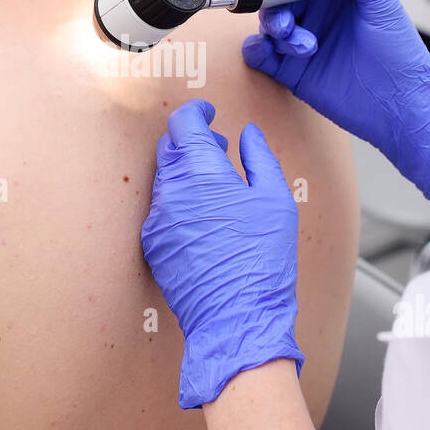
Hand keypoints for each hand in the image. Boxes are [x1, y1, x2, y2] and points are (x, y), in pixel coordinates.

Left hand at [140, 99, 303, 408]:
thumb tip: (248, 135)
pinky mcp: (153, 244)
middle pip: (169, 147)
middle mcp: (171, 192)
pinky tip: (203, 217)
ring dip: (185, 172)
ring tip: (215, 186)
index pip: (183, 124)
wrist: (237, 318)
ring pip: (164, 178)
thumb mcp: (275, 200)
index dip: (196, 112)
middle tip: (218, 149)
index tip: (209, 112)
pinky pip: (160, 209)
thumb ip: (260, 158)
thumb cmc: (263, 260)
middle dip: (191, 140)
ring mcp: (157, 219)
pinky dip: (178, 201)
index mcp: (201, 174)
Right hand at [241, 0, 429, 200]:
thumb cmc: (400, 56)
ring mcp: (302, 41)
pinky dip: (255, 50)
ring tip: (300, 43)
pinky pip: (261, 55)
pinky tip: (266, 51)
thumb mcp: (383, 5)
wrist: (400, 107)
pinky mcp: (292, 71)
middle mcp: (317, 13)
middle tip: (286, 18)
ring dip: (274, 27)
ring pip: (269, 23)